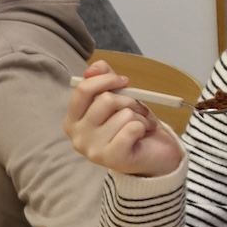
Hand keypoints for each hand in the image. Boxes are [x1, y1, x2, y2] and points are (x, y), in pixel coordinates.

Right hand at [65, 62, 182, 177]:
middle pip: (105, 100)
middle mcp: (77, 136)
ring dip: (139, 116)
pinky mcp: (111, 159)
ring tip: (141, 125)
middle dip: (129, 100)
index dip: (105, 79)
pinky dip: (144, 126)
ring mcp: (92, 149)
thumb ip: (104, 81)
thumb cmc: (131, 125)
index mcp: (73, 120)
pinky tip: (142, 135)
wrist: (153, 155)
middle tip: (137, 110)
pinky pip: (132, 128)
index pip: (83, 90)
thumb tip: (94, 67)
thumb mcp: (118, 98)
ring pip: (122, 114)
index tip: (123, 80)